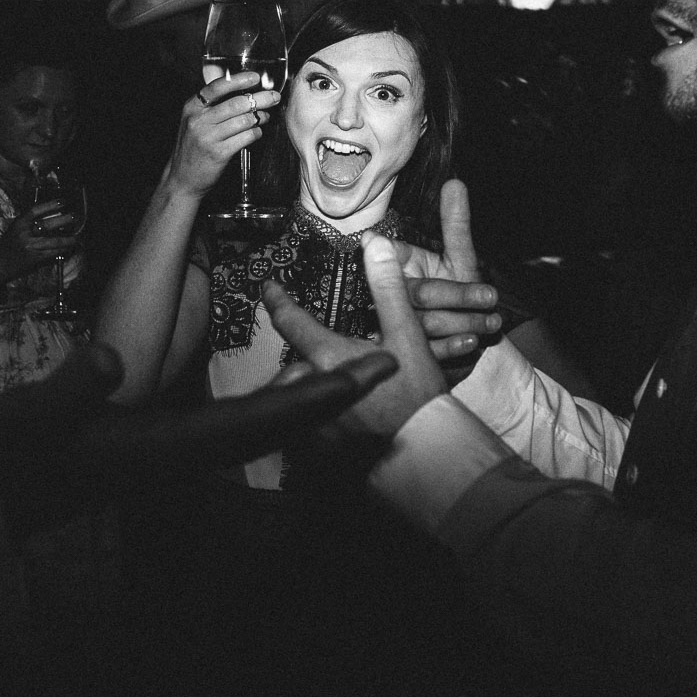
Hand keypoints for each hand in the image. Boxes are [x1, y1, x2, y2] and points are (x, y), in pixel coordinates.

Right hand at [0, 200, 81, 283]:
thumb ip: (29, 223)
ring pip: (53, 241)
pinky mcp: (35, 258)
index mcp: (19, 223)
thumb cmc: (8, 245)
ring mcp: (30, 246)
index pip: (35, 210)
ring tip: (77, 238)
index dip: (50, 205)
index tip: (62, 201)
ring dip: (68, 240)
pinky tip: (69, 248)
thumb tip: (52, 216)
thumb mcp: (15, 229)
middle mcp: (24, 233)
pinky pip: (52, 253)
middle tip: (75, 217)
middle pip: (47, 225)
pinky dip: (62, 250)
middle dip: (63, 220)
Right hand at [0, 340, 394, 534]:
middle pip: (280, 424)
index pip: (253, 422)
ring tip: (360, 367)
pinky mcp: (182, 444)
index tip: (357, 381)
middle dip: (334, 398)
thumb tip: (106, 359)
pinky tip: (299, 379)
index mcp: (170, 448)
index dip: (309, 401)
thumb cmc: (29, 447)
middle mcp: (193, 453)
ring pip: (268, 424)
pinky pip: (245, 422)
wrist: (16, 479)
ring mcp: (190, 451)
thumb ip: (73, 388)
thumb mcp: (41, 416)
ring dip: (314, 398)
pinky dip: (279, 401)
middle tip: (388, 364)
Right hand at [166, 72, 281, 196]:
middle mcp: (199, 120)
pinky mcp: (219, 153)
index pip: (217, 87)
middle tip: (274, 97)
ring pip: (244, 120)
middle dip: (260, 98)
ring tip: (266, 117)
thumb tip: (243, 93)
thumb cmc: (193, 148)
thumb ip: (211, 107)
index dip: (239, 80)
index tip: (255, 77)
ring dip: (260, 117)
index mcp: (192, 107)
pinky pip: (246, 137)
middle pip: (236, 103)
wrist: (182, 179)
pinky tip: (257, 132)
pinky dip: (256, 133)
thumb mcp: (194, 122)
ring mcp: (208, 137)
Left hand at [265, 235, 447, 438]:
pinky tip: (340, 413)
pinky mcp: (323, 443)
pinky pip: (309, 421)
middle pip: (292, 361)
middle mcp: (313, 387)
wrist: (428, 451)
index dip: (277, 300)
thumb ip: (388, 289)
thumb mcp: (408, 336)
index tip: (268, 287)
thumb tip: (374, 245)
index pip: (291, 321)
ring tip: (327, 381)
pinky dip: (319, 412)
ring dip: (309, 383)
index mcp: (328, 357)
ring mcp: (314, 419)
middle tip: (317, 349)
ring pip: (300, 392)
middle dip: (301, 354)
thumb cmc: (418, 395)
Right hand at [378, 179, 502, 367]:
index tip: (437, 259)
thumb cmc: (452, 290)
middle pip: (418, 296)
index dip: (412, 259)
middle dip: (456, 295)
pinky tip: (472, 343)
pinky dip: (450, 348)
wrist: (457, 334)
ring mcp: (400, 327)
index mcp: (398, 268)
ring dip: (462, 322)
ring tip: (491, 321)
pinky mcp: (411, 355)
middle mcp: (394, 296)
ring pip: (426, 326)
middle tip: (490, 296)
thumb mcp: (456, 257)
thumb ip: (455, 225)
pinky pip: (428, 353)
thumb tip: (455, 182)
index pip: (398, 261)